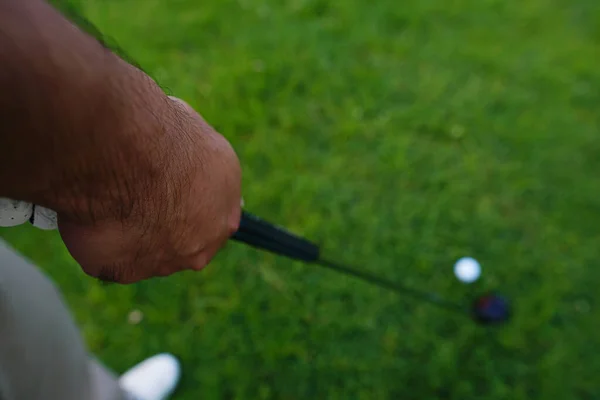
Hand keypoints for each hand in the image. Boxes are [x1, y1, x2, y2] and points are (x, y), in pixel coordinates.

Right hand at [57, 97, 241, 282]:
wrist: (125, 149)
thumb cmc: (161, 132)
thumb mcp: (197, 135)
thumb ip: (193, 160)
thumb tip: (178, 153)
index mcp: (225, 213)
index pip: (213, 220)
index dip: (188, 206)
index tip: (167, 194)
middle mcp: (201, 245)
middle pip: (181, 243)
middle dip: (160, 224)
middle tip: (132, 196)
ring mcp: (162, 262)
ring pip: (144, 253)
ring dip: (129, 232)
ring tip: (106, 196)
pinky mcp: (121, 271)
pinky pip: (106, 257)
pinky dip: (96, 237)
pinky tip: (89, 210)